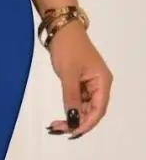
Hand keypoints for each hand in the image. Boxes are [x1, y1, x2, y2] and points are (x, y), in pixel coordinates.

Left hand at [47, 20, 112, 138]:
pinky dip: (70, 106)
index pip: (99, 109)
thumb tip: (73, 119)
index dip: (87, 123)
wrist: (61, 27)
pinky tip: (61, 114)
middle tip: (58, 128)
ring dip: (72, 115)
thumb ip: (71, 97)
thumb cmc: (67, 47)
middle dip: (77, 121)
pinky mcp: (80, 80)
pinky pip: (78, 98)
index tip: (72, 132)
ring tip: (56, 124)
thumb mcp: (68, 73)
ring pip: (84, 106)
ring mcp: (89, 82)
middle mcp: (99, 84)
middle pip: (92, 110)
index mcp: (102, 81)